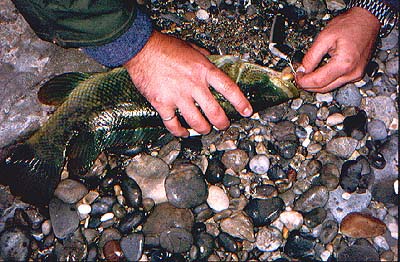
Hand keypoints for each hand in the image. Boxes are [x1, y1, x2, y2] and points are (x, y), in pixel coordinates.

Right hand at [124, 31, 251, 136]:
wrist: (141, 48)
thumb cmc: (165, 47)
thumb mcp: (191, 48)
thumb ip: (204, 57)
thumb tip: (213, 61)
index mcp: (203, 70)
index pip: (229, 89)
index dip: (240, 102)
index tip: (247, 111)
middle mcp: (193, 85)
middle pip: (215, 112)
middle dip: (222, 123)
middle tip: (224, 126)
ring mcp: (178, 96)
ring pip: (197, 122)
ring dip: (204, 129)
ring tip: (205, 129)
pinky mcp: (162, 103)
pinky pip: (173, 124)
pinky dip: (180, 131)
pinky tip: (184, 132)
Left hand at [296, 7, 379, 92]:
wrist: (367, 20)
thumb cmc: (350, 25)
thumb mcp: (324, 38)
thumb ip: (311, 56)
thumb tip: (302, 70)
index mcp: (344, 64)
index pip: (318, 81)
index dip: (304, 81)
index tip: (296, 76)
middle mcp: (352, 73)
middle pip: (324, 88)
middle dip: (308, 85)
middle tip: (298, 77)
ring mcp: (356, 75)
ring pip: (330, 87)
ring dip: (316, 84)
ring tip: (307, 75)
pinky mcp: (356, 74)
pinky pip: (337, 82)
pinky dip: (326, 80)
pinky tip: (319, 73)